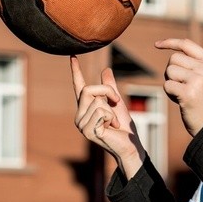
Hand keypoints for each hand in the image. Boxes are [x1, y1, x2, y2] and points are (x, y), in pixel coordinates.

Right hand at [71, 56, 145, 176]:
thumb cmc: (123, 126)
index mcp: (86, 107)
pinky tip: (112, 128)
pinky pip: (102, 112)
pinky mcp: (87, 131)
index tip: (73, 55)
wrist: (129, 145)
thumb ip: (110, 88)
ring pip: (97, 102)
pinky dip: (112, 118)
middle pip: (88, 90)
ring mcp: (81, 124)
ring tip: (114, 123)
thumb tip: (105, 69)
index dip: (75, 71)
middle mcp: (80, 115)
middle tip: (118, 102)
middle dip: (108, 92)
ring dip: (112, 110)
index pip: (79, 86)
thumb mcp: (117, 102)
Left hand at [155, 38, 202, 135]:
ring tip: (184, 94)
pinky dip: (170, 94)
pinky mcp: (188, 93)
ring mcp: (198, 80)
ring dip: (171, 83)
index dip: (170, 42)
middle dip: (171, 71)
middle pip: (174, 58)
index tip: (157, 45)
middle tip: (182, 85)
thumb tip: (173, 52)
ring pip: (169, 71)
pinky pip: (167, 86)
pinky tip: (182, 101)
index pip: (186, 44)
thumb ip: (194, 63)